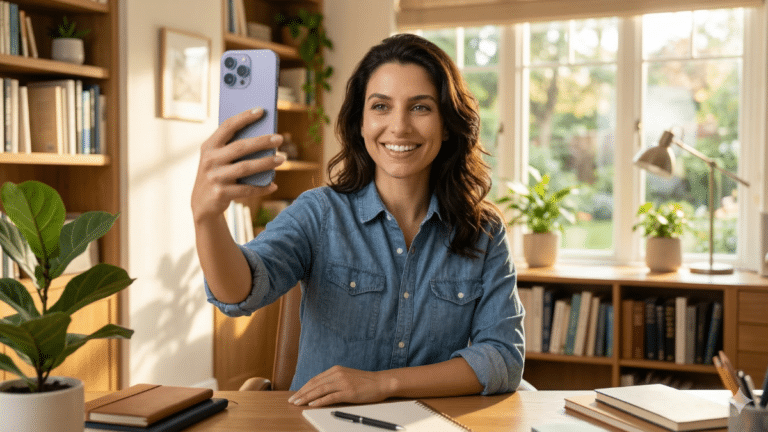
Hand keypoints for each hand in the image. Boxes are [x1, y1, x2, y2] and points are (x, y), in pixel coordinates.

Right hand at [191, 107, 284, 223]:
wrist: (201, 204)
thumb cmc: (216, 175)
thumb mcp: (217, 159)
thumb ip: (233, 148)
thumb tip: (264, 138)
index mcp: (209, 146)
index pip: (227, 126)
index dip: (244, 117)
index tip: (261, 110)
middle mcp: (210, 160)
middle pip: (240, 147)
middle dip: (262, 141)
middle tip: (279, 139)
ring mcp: (215, 177)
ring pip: (245, 167)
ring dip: (266, 163)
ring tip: (282, 159)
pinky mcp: (221, 193)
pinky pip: (247, 189)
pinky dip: (262, 187)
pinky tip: (273, 185)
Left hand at [288, 365, 394, 406]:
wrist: (381, 382)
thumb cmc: (365, 382)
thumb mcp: (347, 377)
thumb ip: (335, 381)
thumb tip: (321, 390)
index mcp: (336, 370)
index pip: (315, 379)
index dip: (304, 387)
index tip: (296, 394)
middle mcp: (337, 374)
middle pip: (315, 384)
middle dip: (302, 393)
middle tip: (292, 400)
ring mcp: (343, 382)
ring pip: (320, 390)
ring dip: (307, 397)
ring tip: (298, 403)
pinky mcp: (348, 391)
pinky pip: (331, 397)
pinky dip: (320, 401)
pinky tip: (312, 404)